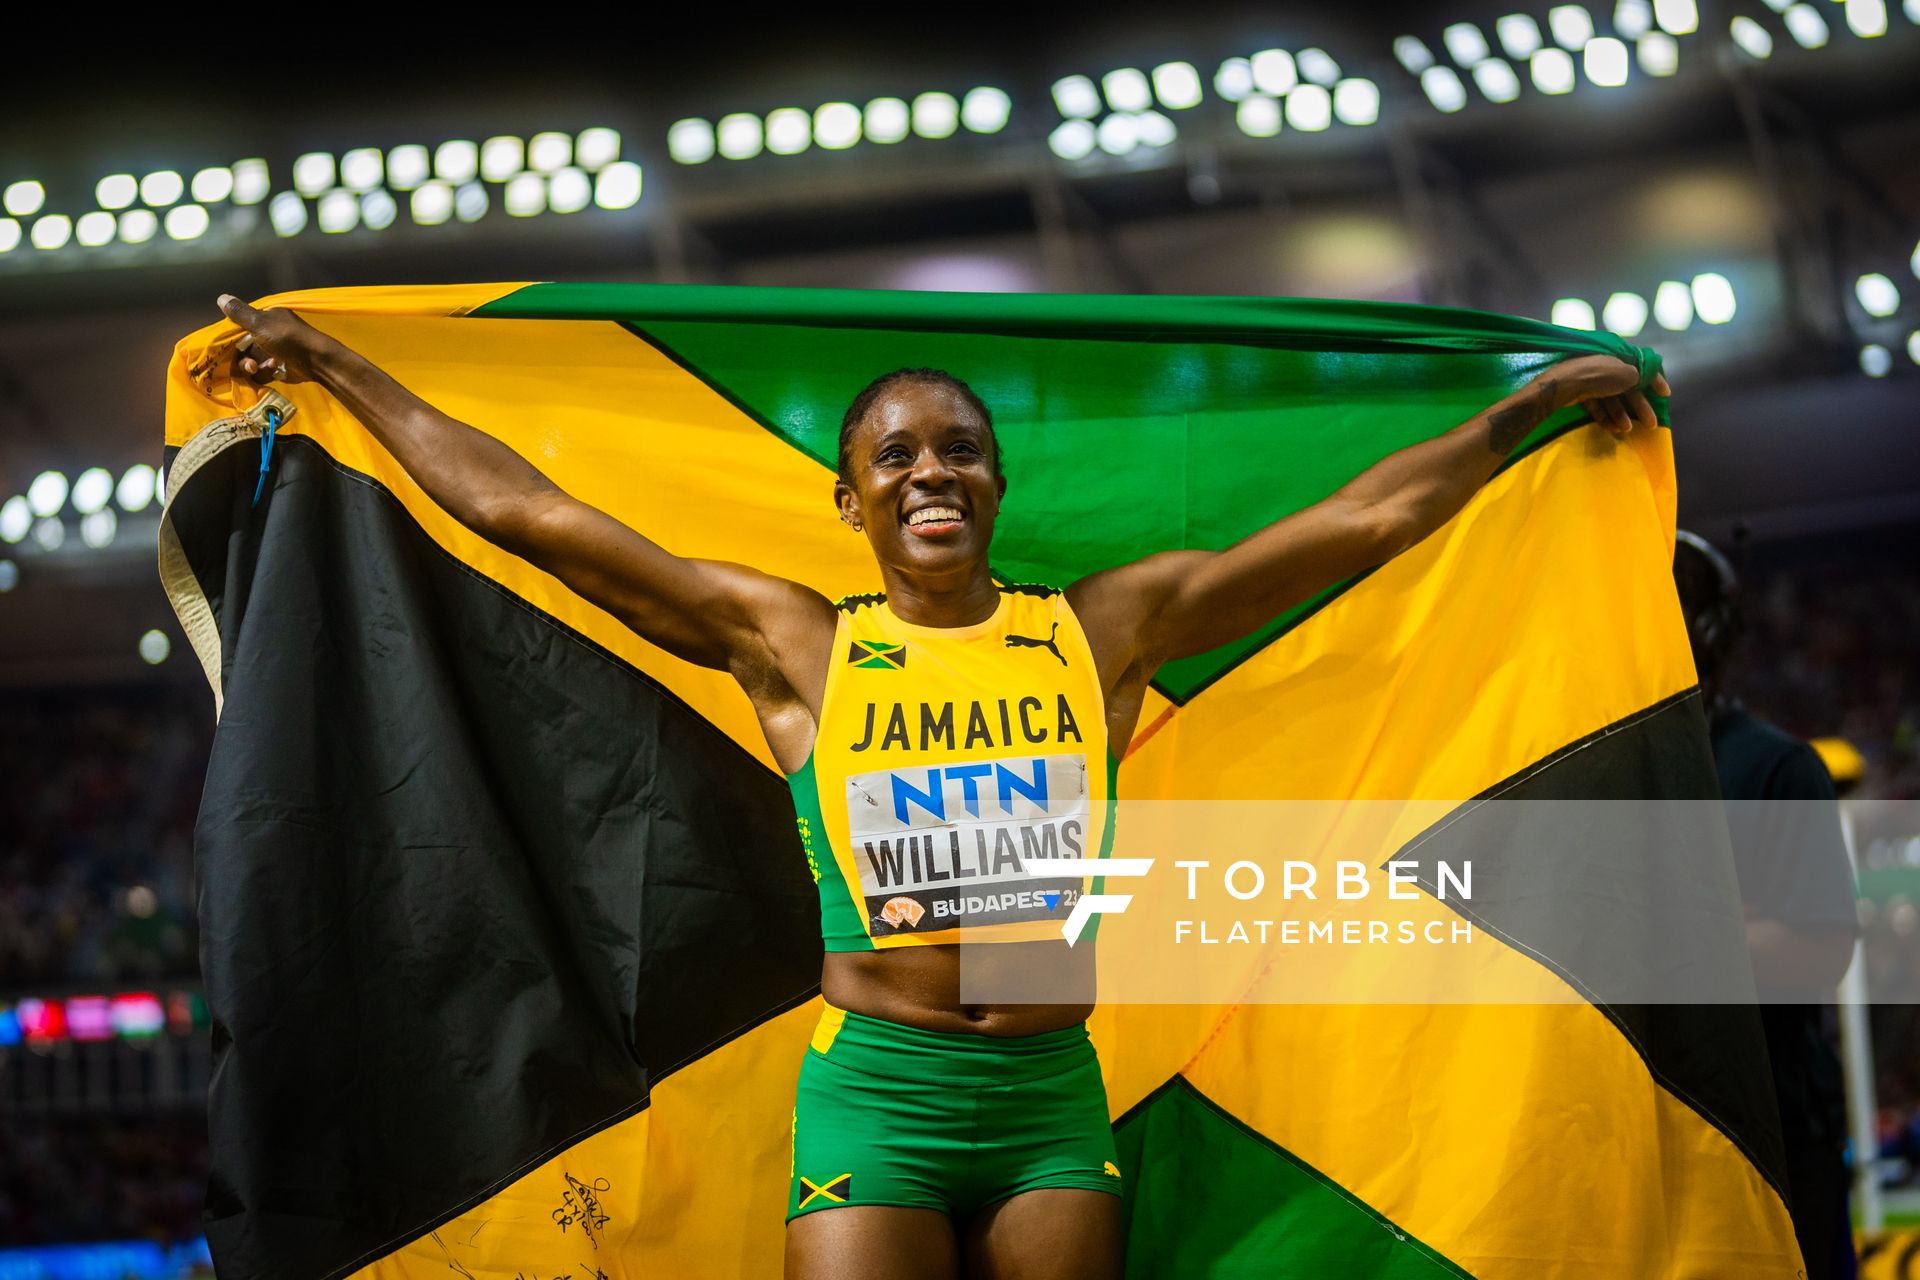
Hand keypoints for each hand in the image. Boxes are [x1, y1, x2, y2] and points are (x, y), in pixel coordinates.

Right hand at [215, 294, 327, 384]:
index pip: (240, 328)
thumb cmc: (287, 337)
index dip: (232, 338)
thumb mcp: (260, 322)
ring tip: (262, 367)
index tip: (226, 347)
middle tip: (250, 364)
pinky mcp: (278, 368)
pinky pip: (261, 372)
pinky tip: (274, 370)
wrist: (315, 360)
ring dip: (254, 366)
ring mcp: (272, 352)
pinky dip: (264, 373)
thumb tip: (221, 297)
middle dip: (243, 357)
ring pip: (250, 362)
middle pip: (243, 348)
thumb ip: (240, 313)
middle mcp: (267, 335)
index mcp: (264, 320)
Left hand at [1536, 354, 1669, 439]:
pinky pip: (1597, 406)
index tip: (1666, 394)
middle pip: (1627, 388)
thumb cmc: (1600, 375)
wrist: (1565, 384)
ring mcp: (1592, 380)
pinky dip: (1605, 417)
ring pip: (1612, 399)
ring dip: (1621, 415)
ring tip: (1627, 430)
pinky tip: (1614, 429)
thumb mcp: (1626, 373)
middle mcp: (1606, 366)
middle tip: (1652, 425)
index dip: (1655, 381)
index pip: (1642, 367)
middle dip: (1640, 407)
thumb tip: (1639, 379)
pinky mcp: (1581, 393)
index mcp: (1619, 356)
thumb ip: (1638, 376)